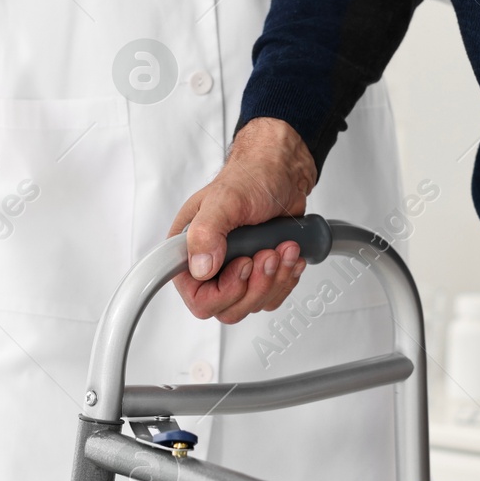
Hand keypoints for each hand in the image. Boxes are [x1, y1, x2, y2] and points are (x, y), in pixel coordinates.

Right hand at [170, 117, 315, 323]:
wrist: (283, 171)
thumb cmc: (252, 177)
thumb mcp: (226, 199)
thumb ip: (206, 232)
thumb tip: (201, 267)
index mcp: (189, 249)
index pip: (196, 298)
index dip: (223, 292)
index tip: (243, 264)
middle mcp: (209, 264)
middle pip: (228, 308)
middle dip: (256, 285)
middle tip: (267, 254)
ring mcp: (235, 270)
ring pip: (252, 304)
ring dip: (275, 279)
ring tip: (283, 248)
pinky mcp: (259, 272)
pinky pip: (271, 296)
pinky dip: (286, 278)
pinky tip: (290, 254)